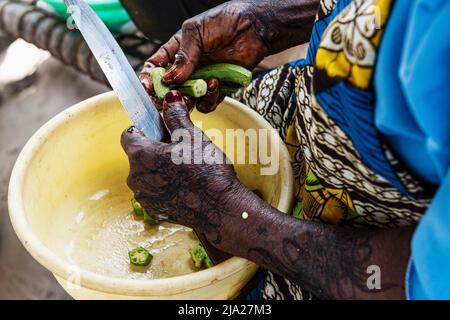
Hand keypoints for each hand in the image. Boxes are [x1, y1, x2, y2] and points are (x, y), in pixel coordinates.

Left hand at [121, 90, 239, 235]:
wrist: (220, 209)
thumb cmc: (207, 170)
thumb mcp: (192, 136)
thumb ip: (175, 116)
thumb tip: (170, 99)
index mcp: (141, 155)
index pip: (129, 134)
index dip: (144, 129)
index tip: (160, 130)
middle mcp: (136, 178)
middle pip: (138, 156)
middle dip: (155, 150)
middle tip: (180, 150)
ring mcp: (144, 197)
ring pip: (147, 175)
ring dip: (160, 169)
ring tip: (185, 170)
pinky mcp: (154, 211)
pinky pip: (155, 192)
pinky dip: (165, 187)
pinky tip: (185, 186)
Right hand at [140, 0, 318, 112]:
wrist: (254, 27)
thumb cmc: (224, 21)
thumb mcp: (195, 32)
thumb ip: (182, 56)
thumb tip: (168, 79)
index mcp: (177, 51)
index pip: (156, 68)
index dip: (149, 78)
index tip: (147, 87)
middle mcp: (188, 68)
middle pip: (169, 89)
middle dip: (167, 96)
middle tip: (169, 97)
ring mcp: (202, 80)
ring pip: (188, 100)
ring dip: (189, 98)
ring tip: (197, 87)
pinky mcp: (219, 89)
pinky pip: (208, 103)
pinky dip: (208, 98)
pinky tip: (214, 83)